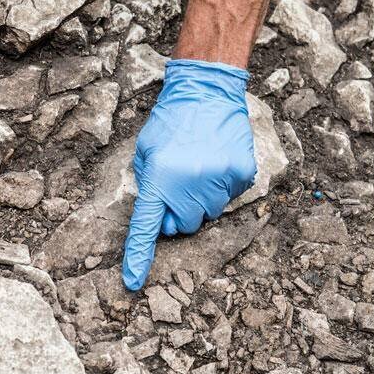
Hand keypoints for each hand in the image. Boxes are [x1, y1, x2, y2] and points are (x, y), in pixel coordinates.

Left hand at [122, 60, 256, 290]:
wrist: (206, 92)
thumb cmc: (171, 121)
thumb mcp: (146, 152)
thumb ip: (151, 187)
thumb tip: (163, 219)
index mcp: (160, 180)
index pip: (146, 227)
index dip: (138, 256)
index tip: (132, 281)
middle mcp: (190, 185)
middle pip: (185, 224)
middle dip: (179, 211)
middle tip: (178, 183)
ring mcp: (218, 181)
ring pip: (209, 212)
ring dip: (202, 198)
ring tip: (200, 166)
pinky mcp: (240, 174)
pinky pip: (229, 196)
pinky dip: (222, 185)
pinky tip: (217, 161)